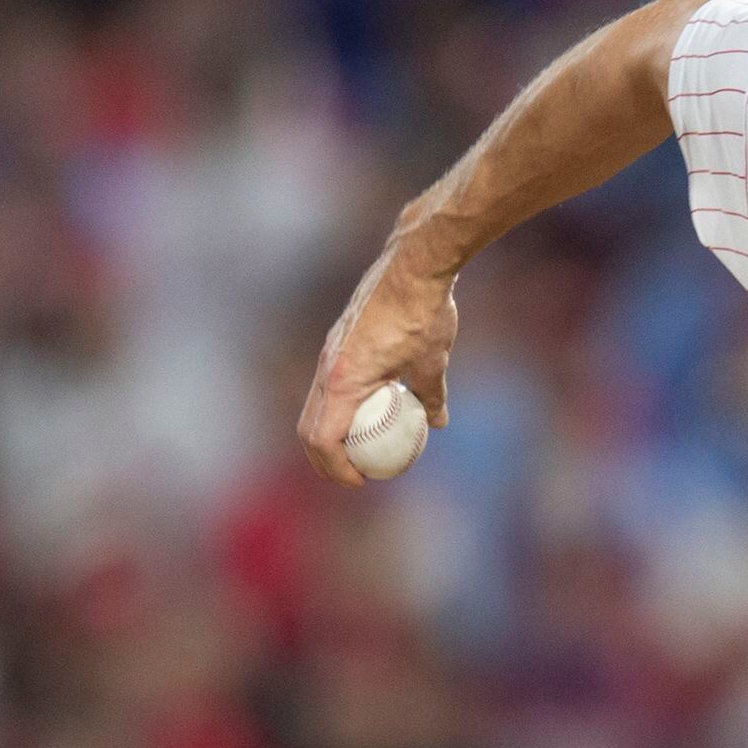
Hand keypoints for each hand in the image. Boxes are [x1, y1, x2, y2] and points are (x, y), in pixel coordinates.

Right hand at [297, 241, 459, 486]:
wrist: (411, 265)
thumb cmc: (423, 315)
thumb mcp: (432, 364)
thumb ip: (431, 397)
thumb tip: (437, 422)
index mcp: (344, 380)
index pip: (323, 439)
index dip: (337, 469)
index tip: (362, 481)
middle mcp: (328, 367)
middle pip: (310, 427)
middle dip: (326, 460)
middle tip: (354, 475)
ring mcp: (330, 352)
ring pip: (316, 405)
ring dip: (331, 433)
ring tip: (359, 449)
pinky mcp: (338, 341)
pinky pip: (330, 385)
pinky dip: (341, 406)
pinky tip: (371, 408)